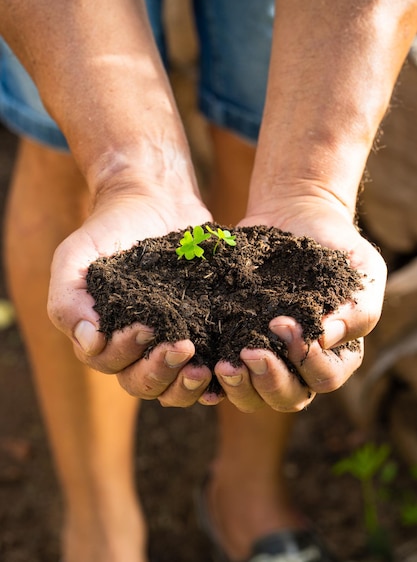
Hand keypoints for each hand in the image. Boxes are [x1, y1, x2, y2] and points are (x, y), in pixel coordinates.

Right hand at [47, 187, 216, 404]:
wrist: (155, 202)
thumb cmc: (109, 229)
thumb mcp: (77, 254)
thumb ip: (67, 297)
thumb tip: (90, 343)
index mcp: (102, 335)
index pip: (110, 362)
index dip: (127, 352)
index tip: (147, 327)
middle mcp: (135, 348)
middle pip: (143, 382)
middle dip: (161, 371)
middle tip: (184, 347)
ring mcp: (168, 342)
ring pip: (172, 387)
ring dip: (185, 385)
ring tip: (203, 370)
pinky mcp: (199, 333)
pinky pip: (204, 371)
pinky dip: (213, 381)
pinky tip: (223, 374)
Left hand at [210, 195, 386, 412]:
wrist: (295, 217)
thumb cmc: (335, 244)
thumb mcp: (362, 267)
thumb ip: (358, 307)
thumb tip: (325, 339)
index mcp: (336, 353)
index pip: (325, 377)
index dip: (306, 360)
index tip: (283, 324)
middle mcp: (299, 363)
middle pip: (288, 398)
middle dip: (269, 380)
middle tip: (249, 352)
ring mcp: (265, 356)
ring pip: (253, 397)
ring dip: (239, 387)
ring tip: (223, 364)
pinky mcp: (234, 342)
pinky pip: (223, 376)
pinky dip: (211, 380)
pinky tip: (203, 366)